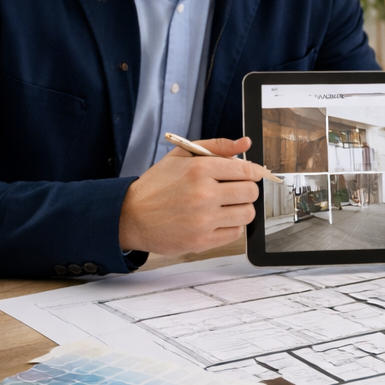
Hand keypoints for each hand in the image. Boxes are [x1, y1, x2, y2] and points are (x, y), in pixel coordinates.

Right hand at [118, 136, 263, 253]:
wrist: (131, 216)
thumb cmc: (157, 185)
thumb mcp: (181, 155)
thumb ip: (217, 146)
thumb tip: (245, 143)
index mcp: (199, 169)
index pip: (246, 170)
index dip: (254, 172)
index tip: (252, 174)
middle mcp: (203, 194)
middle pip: (250, 192)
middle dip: (246, 190)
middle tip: (235, 190)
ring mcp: (203, 220)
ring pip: (247, 214)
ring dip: (241, 209)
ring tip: (227, 206)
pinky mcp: (201, 241)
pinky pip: (235, 233)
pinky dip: (231, 226)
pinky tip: (217, 219)